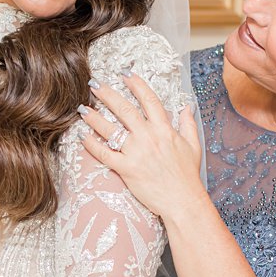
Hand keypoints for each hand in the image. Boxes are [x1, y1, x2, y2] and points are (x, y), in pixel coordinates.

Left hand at [80, 73, 207, 222]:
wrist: (183, 201)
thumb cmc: (188, 176)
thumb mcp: (193, 146)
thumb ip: (188, 124)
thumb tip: (186, 107)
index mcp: (165, 129)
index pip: (149, 100)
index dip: (136, 85)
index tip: (125, 74)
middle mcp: (149, 137)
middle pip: (124, 110)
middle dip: (107, 95)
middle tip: (93, 85)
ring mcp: (136, 153)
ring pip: (111, 130)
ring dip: (94, 117)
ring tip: (82, 109)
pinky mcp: (126, 170)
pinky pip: (105, 154)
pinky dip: (92, 145)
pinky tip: (83, 136)